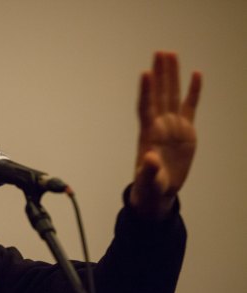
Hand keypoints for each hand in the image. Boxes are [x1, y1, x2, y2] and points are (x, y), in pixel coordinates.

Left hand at [130, 52, 201, 219]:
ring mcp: (172, 125)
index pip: (145, 107)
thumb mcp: (148, 181)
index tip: (146, 72)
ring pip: (173, 95)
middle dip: (160, 73)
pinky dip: (194, 91)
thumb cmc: (149, 186)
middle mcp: (159, 125)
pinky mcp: (185, 130)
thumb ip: (148, 170)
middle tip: (160, 52)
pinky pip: (190, 106)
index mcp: (148, 134)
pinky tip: (196, 74)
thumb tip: (150, 158)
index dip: (146, 91)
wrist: (158, 190)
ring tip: (171, 54)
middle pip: (159, 94)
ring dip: (172, 75)